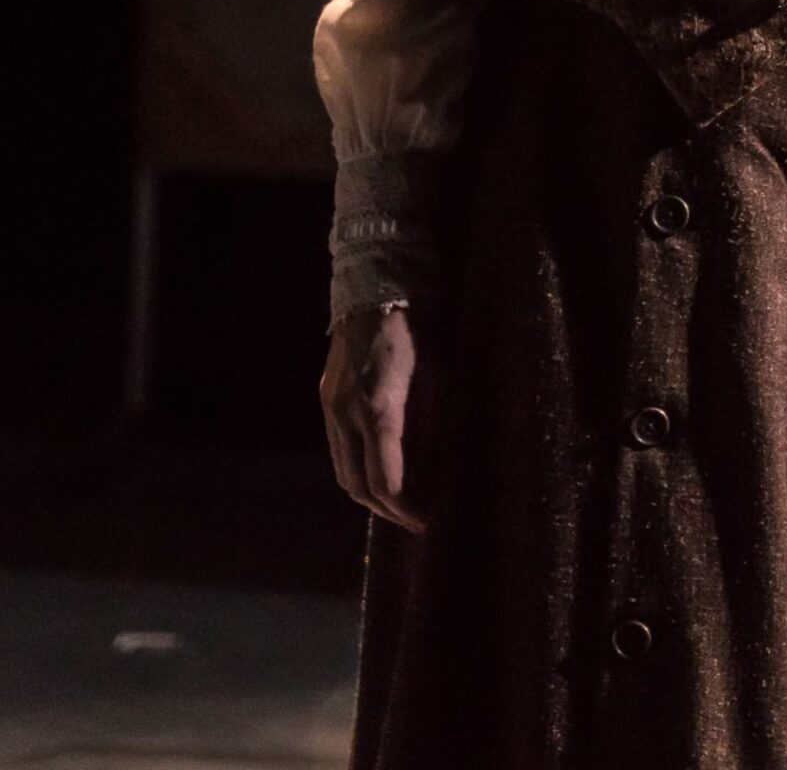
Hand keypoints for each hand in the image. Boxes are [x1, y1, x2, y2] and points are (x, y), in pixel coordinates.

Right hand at [320, 301, 431, 531]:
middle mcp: (347, 413)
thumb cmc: (418, 329)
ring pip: (342, 471)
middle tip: (412, 520)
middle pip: (357, 486)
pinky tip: (378, 468)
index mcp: (379, 409)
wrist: (376, 288)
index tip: (425, 521)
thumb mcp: (437, 376)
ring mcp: (331, 406)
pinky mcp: (326, 398)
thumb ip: (431, 425)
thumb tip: (434, 469)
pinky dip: (356, 468)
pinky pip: (337, 448)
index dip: (405, 509)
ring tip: (396, 502)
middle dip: (385, 511)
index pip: (385, 482)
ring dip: (367, 494)